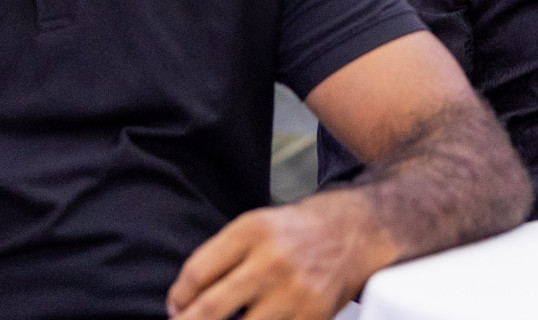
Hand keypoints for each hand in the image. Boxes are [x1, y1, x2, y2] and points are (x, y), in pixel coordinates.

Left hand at [167, 190, 385, 319]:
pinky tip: (258, 319)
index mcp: (252, 231)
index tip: (177, 308)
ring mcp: (294, 292)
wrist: (360, 230)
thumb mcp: (257, 226)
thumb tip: (183, 304)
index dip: (178, 299)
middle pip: (208, 311)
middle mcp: (272, 260)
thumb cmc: (302, 231)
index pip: (195, 275)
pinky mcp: (312, 316)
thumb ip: (219, 258)